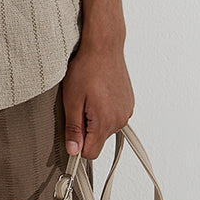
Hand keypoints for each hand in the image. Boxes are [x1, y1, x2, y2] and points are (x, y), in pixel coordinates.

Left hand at [61, 39, 134, 159]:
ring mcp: (126, 111)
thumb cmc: (87, 68)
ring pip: (106, 127)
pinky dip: (105, 108)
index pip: (90, 153)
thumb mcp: (72, 99)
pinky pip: (114, 115)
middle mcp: (119, 120)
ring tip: (89, 94)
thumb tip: (73, 151)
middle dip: (86, 127)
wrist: (104, 46)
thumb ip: (73, 128)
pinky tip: (99, 91)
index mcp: (105, 122)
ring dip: (96, 117)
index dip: (77, 144)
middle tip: (78, 103)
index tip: (71, 132)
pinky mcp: (128, 103)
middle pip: (98, 139)